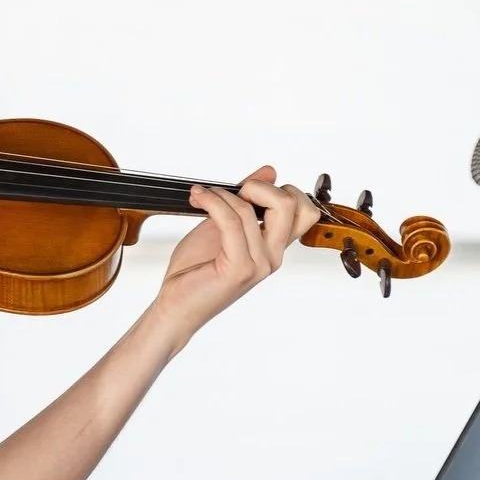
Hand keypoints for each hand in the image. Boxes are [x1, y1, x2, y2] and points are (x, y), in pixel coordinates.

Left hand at [153, 167, 319, 343]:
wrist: (175, 308)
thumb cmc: (194, 272)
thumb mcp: (221, 226)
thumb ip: (246, 201)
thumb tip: (269, 171)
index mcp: (273, 247)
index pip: (305, 210)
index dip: (279, 190)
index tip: (245, 192)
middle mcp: (272, 256)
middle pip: (292, 204)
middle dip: (259, 187)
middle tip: (231, 193)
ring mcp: (258, 264)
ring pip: (255, 210)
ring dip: (223, 194)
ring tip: (202, 197)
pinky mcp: (239, 269)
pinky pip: (231, 222)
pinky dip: (212, 202)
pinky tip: (198, 199)